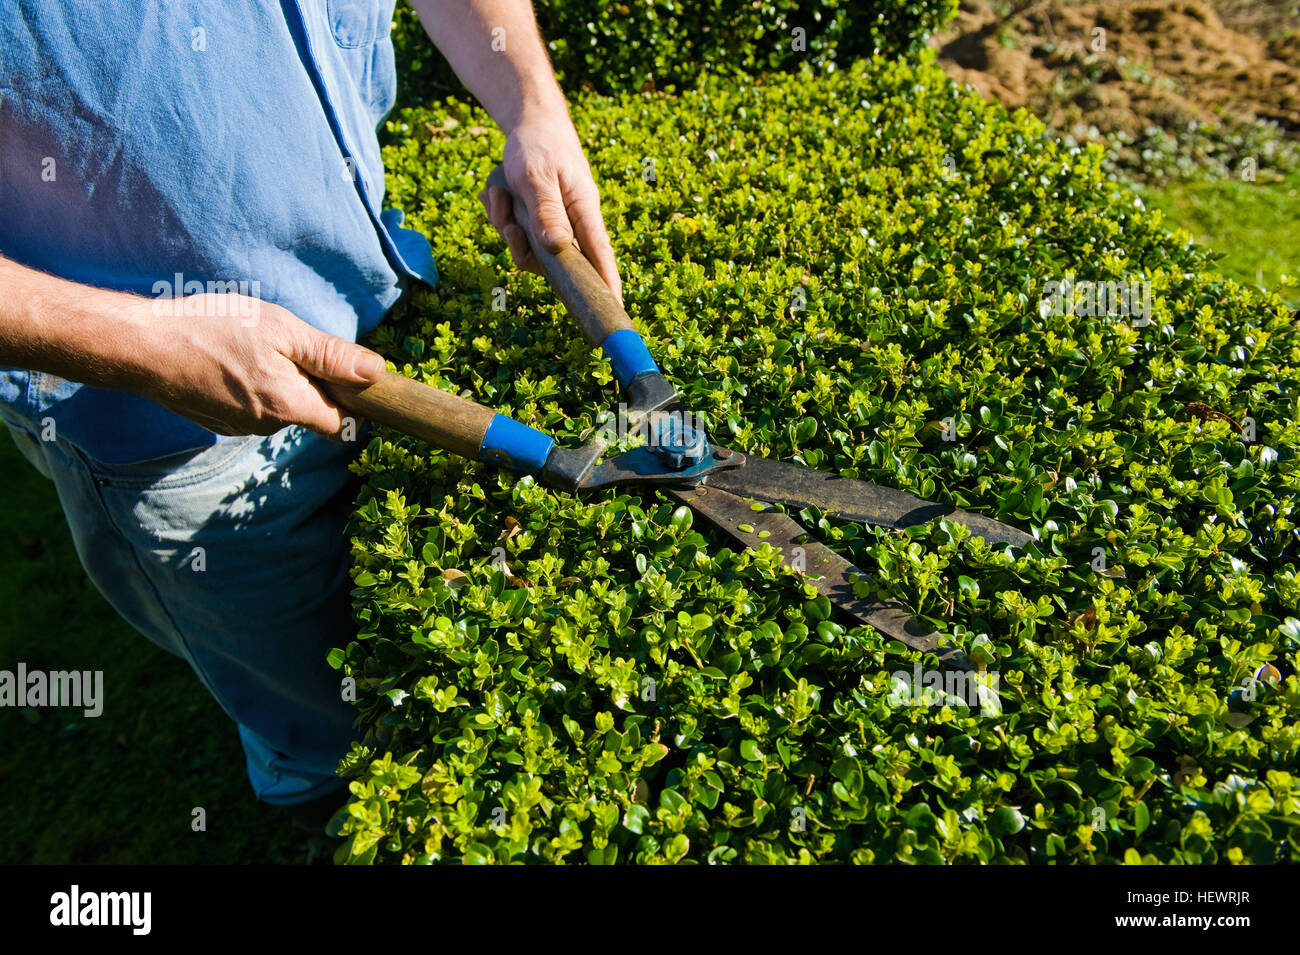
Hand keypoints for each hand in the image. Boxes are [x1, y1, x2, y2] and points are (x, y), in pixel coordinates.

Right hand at [134, 293, 385, 438]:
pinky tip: (228, 359)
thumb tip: (376, 374)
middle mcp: (267, 426)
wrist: (140, 346)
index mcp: (290, 406)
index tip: (348, 378)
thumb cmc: (212, 330)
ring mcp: (238, 427)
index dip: (353, 405)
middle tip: (286, 344)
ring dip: (277, 381)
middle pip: (309, 412)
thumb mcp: (280, 330)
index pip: (342, 425)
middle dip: (309, 383)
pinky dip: (249, 385)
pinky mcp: (216, 420)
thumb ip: (329, 356)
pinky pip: (250, 406)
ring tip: (250, 346)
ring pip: (278, 407)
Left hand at [478, 111, 622, 301]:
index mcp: (584, 210)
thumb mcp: (536, 177)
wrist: (530, 122)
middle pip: (553, 261)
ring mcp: (554, 223)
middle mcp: (572, 222)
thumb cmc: (539, 146)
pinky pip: (516, 234)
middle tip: (510, 225)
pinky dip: (501, 215)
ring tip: (498, 195)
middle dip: (522, 248)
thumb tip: (558, 248)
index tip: (614, 309)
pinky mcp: (537, 220)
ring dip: (506, 225)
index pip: (600, 255)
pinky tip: (495, 193)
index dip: (607, 284)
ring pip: (529, 248)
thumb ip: (547, 212)